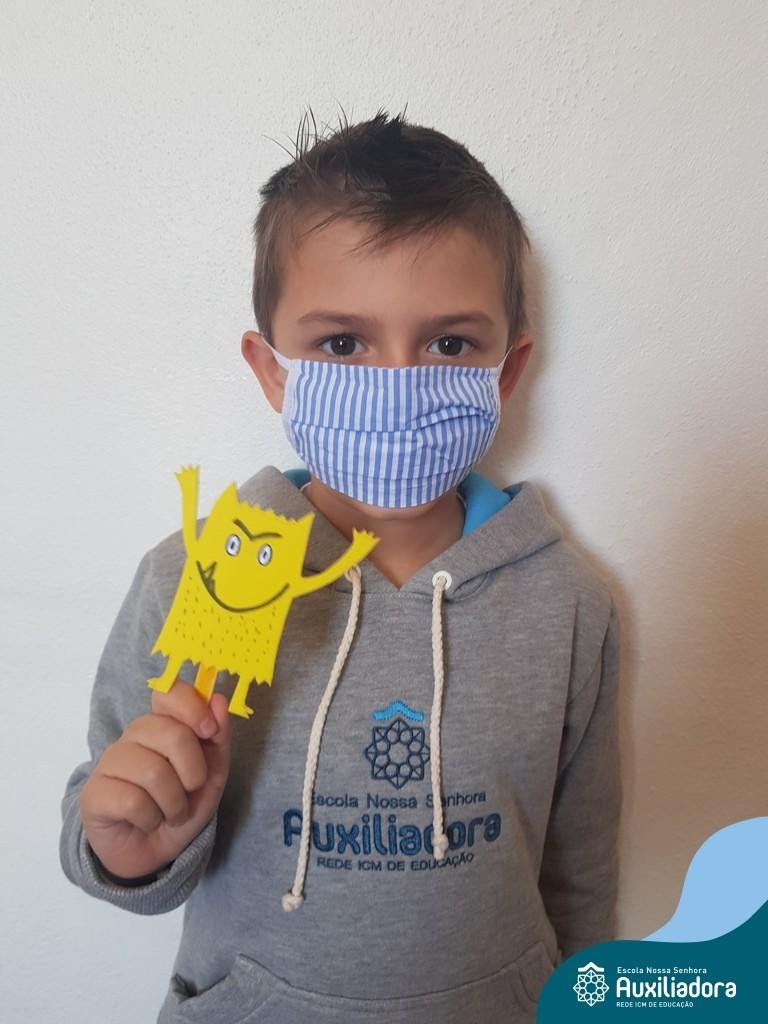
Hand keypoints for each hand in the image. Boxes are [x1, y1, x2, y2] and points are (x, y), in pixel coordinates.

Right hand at [79, 680, 231, 880]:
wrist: (153, 852)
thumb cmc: (181, 806)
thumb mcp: (212, 774)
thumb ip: (217, 737)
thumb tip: (218, 699)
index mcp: (162, 724)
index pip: (169, 692)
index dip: (192, 706)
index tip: (209, 731)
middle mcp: (133, 736)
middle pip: (172, 734)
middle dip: (194, 772)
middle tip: (191, 792)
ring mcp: (110, 762)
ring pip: (153, 772)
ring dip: (174, 803)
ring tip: (171, 813)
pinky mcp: (94, 793)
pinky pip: (132, 800)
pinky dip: (151, 818)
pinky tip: (147, 822)